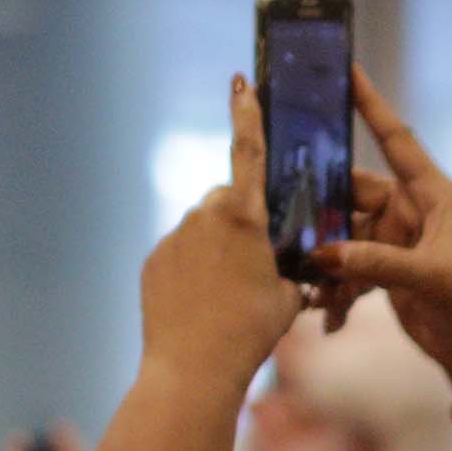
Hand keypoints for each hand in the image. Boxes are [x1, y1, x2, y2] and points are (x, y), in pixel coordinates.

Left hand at [139, 86, 303, 388]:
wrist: (193, 369)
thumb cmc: (250, 332)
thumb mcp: (288, 300)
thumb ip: (293, 271)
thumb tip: (296, 271)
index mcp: (244, 215)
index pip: (249, 152)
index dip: (248, 113)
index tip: (241, 81)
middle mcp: (205, 215)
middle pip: (229, 202)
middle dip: (242, 223)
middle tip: (258, 267)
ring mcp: (175, 236)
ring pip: (204, 230)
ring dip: (218, 252)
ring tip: (228, 299)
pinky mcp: (155, 259)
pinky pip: (181, 254)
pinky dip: (194, 272)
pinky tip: (203, 307)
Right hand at [315, 68, 451, 441]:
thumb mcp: (432, 280)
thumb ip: (377, 263)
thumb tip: (321, 255)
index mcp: (434, 196)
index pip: (396, 139)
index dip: (371, 104)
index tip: (345, 69)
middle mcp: (413, 213)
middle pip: (351, 192)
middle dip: (319, 206)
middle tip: (284, 215)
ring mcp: (397, 244)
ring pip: (342, 236)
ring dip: (323, 260)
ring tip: (307, 285)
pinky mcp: (386, 276)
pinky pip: (347, 271)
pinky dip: (335, 292)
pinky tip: (328, 317)